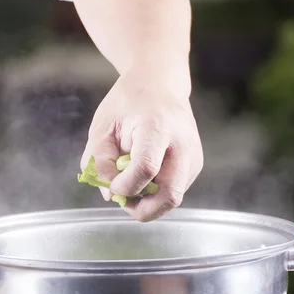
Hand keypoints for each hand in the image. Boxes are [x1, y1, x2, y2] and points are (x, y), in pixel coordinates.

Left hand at [82, 69, 202, 221]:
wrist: (160, 84)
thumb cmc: (127, 103)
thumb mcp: (102, 125)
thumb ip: (98, 160)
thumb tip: (110, 195)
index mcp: (158, 126)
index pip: (146, 167)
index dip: (124, 186)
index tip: (110, 185)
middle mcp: (183, 144)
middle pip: (169, 195)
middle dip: (142, 209)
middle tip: (122, 199)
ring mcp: (193, 156)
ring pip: (172, 199)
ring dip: (147, 201)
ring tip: (130, 178)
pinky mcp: (195, 166)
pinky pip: (173, 191)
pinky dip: (154, 192)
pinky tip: (144, 173)